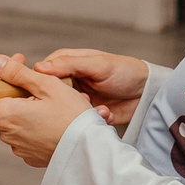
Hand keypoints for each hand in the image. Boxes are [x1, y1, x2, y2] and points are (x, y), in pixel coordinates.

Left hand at [0, 54, 108, 168]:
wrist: (92, 150)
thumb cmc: (72, 116)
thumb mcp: (47, 85)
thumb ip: (17, 73)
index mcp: (7, 115)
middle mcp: (8, 135)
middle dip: (11, 100)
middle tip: (35, 87)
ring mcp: (20, 149)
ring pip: (13, 126)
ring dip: (25, 115)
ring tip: (52, 108)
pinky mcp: (32, 158)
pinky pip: (26, 139)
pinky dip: (36, 130)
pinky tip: (54, 124)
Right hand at [30, 47, 151, 126]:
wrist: (146, 92)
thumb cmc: (124, 71)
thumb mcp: (97, 65)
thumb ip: (69, 65)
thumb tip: (39, 67)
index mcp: (66, 63)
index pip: (40, 73)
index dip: (39, 84)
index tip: (43, 94)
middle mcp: (68, 81)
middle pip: (48, 94)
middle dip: (61, 102)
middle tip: (79, 102)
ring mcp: (76, 98)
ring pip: (63, 110)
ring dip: (79, 112)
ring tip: (97, 107)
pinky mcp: (84, 113)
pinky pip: (78, 120)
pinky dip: (91, 119)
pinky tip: (105, 114)